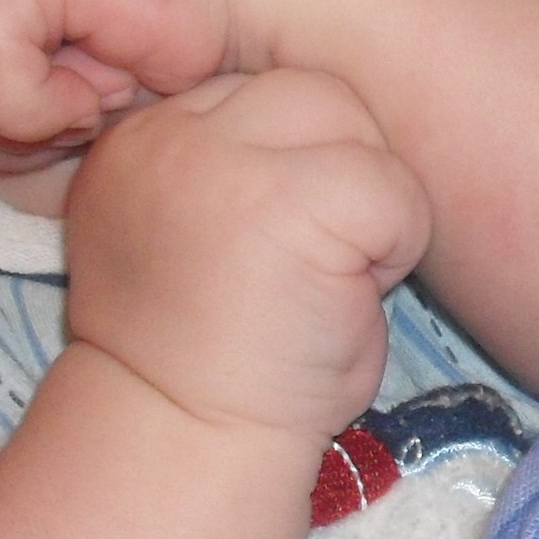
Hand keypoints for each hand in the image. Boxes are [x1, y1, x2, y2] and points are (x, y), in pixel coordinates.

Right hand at [64, 68, 428, 437]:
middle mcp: (165, 137)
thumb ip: (246, 162)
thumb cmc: (216, 357)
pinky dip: (399, 242)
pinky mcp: (286, 201)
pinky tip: (350, 298)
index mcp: (138, 143)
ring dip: (371, 201)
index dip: (299, 165)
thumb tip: (342, 113)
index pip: (259, 93)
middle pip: (310, 92)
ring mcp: (220, 163)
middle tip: (320, 260)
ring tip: (333, 276)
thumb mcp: (204, 230)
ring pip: (352, 120)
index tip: (280, 247)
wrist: (189, 446)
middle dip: (341, 167)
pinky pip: (391, 185)